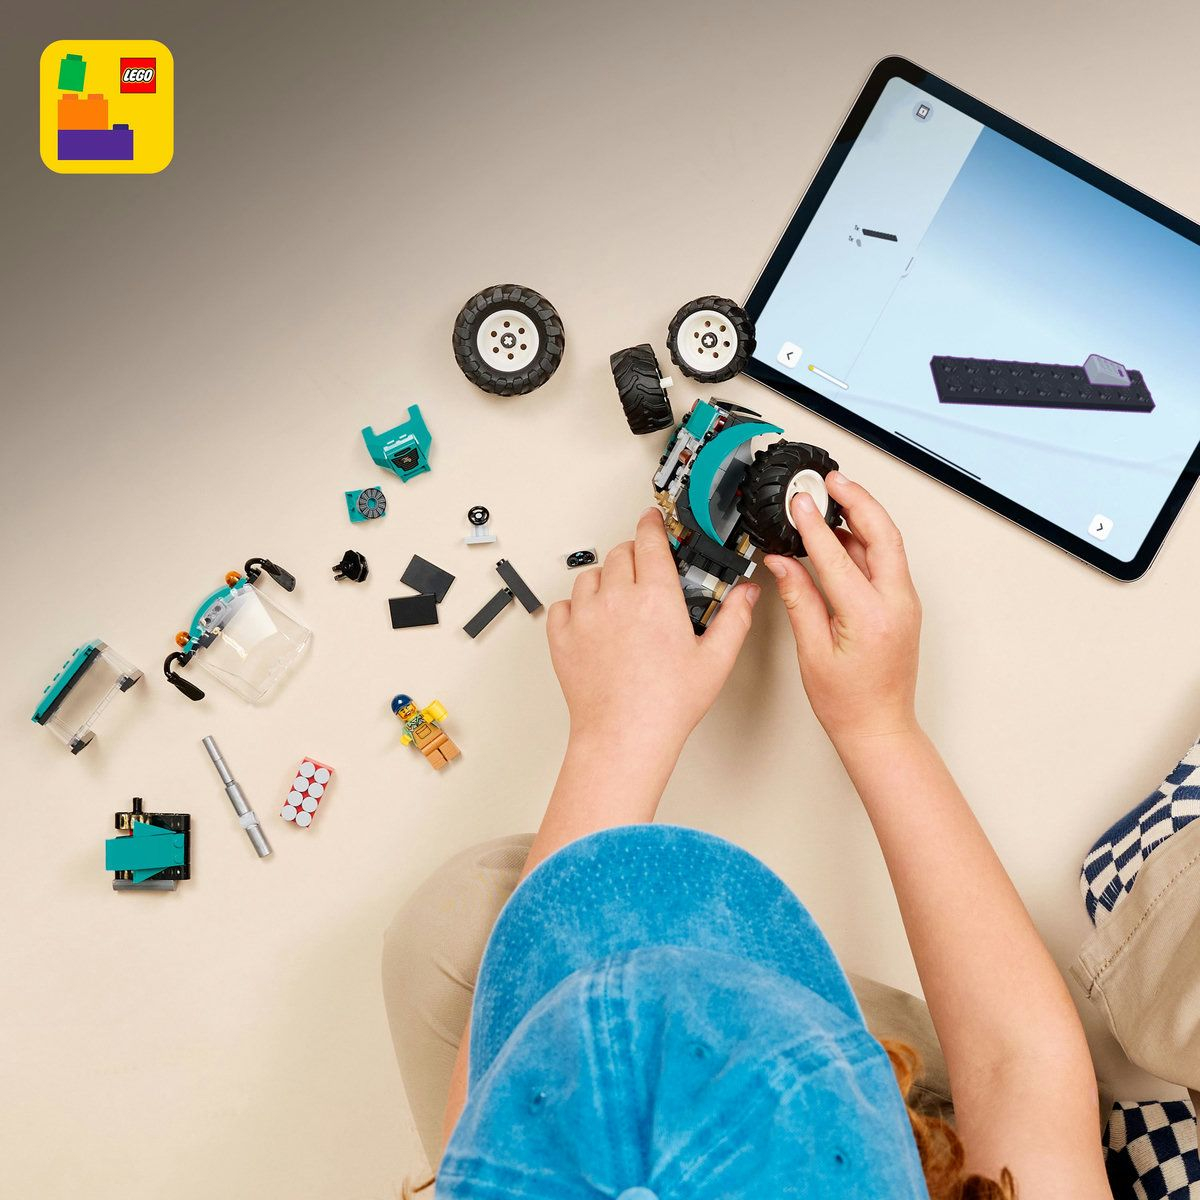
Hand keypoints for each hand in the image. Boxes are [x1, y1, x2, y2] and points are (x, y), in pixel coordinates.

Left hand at [547, 507, 759, 755]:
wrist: (624, 737)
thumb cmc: (666, 705)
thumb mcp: (715, 660)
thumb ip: (734, 619)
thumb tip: (746, 594)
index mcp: (655, 597)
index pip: (650, 541)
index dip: (652, 524)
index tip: (653, 519)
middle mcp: (616, 599)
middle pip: (620, 553)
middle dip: (634, 553)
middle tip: (645, 570)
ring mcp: (585, 617)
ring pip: (591, 576)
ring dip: (606, 579)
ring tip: (620, 600)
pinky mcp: (562, 638)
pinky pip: (563, 605)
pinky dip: (576, 607)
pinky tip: (592, 622)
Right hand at [763, 472, 920, 745]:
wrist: (879, 728)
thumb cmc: (848, 703)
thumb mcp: (811, 651)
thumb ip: (798, 599)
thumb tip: (783, 562)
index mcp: (869, 616)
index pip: (836, 555)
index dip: (812, 525)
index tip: (798, 502)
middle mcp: (896, 604)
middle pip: (881, 534)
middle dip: (857, 500)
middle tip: (832, 480)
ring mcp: (904, 603)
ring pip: (887, 544)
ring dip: (863, 517)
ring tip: (834, 498)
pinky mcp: (902, 606)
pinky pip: (886, 562)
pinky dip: (866, 540)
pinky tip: (843, 535)